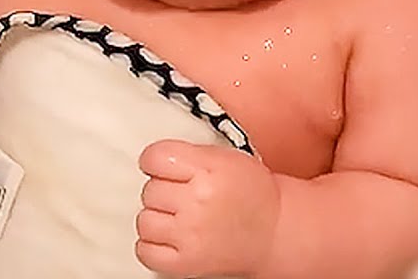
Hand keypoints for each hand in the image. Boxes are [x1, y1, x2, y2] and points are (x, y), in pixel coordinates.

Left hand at [136, 140, 280, 277]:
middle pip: (149, 189)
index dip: (155, 162)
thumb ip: (190, 155)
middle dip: (164, 191)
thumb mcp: (228, 159)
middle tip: (185, 195)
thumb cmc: (253, 194)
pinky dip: (153, 245)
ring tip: (180, 217)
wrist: (273, 232)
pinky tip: (172, 236)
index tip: (163, 167)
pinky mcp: (185, 262)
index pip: (155, 158)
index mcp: (211, 170)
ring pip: (144, 220)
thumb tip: (153, 160)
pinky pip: (145, 250)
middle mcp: (199, 201)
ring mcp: (191, 234)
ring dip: (158, 218)